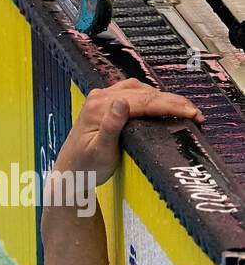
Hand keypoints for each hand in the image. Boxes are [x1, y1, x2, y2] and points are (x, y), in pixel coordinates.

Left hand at [53, 79, 202, 187]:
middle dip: (173, 102)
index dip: (171, 106)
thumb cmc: (84, 168)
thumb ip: (110, 126)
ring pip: (141, 90)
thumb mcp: (99, 151)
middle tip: (196, 113)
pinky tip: (162, 103)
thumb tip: (122, 102)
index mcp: (99, 107)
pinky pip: (133, 92)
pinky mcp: (104, 103)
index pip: (144, 101)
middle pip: (144, 93)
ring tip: (184, 108)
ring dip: (163, 98)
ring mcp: (101, 98)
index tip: (192, 114)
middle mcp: (99, 97)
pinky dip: (150, 97)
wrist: (69, 174)